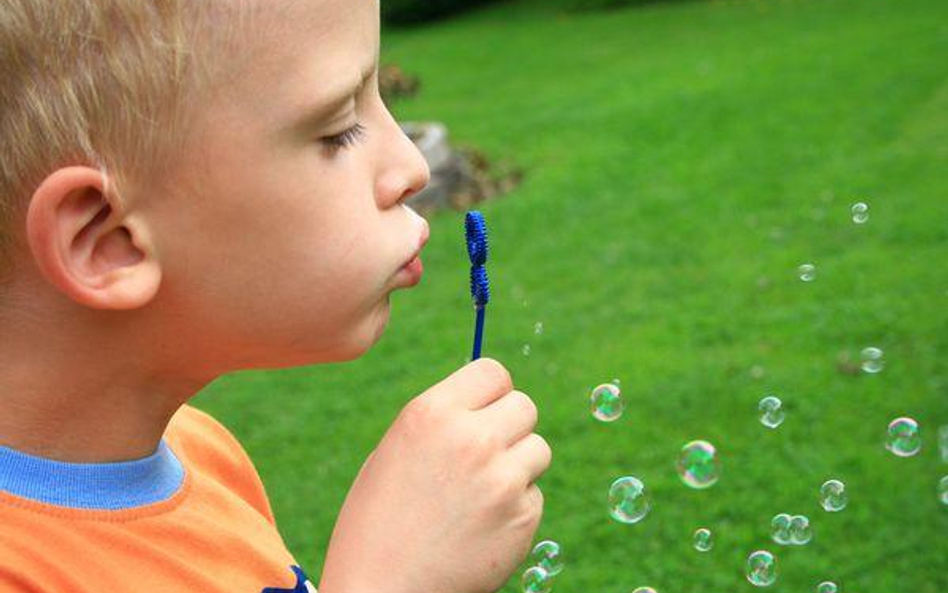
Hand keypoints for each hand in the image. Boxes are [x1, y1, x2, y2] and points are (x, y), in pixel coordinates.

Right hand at [318, 358, 551, 592]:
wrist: (381, 592)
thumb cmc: (376, 523)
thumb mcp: (394, 452)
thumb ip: (442, 423)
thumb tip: (487, 403)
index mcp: (431, 413)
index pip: (493, 372)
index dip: (492, 392)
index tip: (485, 410)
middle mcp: (472, 438)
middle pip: (525, 405)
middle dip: (510, 426)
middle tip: (487, 454)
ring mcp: (502, 479)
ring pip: (538, 449)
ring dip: (518, 465)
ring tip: (480, 494)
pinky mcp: (522, 518)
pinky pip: (534, 495)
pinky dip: (516, 508)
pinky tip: (481, 527)